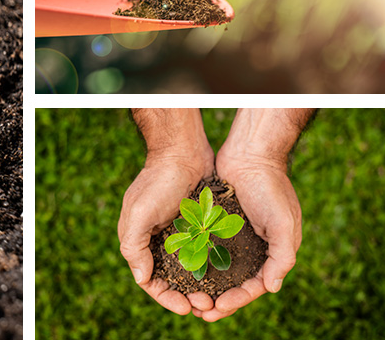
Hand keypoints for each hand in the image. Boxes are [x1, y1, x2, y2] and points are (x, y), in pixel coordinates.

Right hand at [119, 109, 214, 314]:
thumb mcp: (139, 213)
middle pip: (172, 280)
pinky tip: (227, 277)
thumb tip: (142, 278)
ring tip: (219, 297)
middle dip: (188, 296)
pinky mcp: (199, 226)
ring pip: (192, 271)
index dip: (166, 298)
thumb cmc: (157, 181)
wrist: (183, 151)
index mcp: (140, 240)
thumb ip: (134, 245)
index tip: (186, 308)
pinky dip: (213, 268)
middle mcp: (159, 241)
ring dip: (203, 286)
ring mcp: (180, 234)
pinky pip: (206, 253)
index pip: (150, 280)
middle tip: (207, 305)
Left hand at [201, 120, 303, 321]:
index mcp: (272, 252)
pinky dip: (195, 261)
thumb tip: (271, 288)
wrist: (250, 153)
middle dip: (218, 299)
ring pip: (216, 269)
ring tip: (187, 296)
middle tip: (199, 311)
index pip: (254, 286)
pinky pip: (204, 247)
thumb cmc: (271, 187)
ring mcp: (231, 236)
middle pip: (233, 283)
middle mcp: (252, 248)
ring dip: (204, 284)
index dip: (238, 300)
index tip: (219, 307)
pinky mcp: (214, 223)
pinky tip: (180, 270)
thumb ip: (282, 256)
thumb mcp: (284, 223)